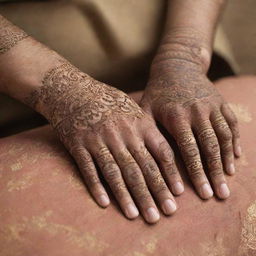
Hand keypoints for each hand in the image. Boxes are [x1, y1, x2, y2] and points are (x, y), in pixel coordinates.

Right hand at [33, 62, 182, 222]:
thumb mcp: (131, 107)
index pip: (161, 152)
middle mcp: (122, 134)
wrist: (72, 90)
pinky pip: (90, 169)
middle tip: (165, 214)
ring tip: (137, 216)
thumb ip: (147, 127)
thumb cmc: (106, 99)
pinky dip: (97, 187)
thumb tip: (164, 151)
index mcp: (139, 123)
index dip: (170, 174)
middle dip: (154, 192)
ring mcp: (99, 140)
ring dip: (128, 196)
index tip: (177, 194)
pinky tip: (105, 203)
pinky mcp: (79, 145)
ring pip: (117, 173)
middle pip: (141, 168)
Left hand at [141, 58, 240, 199]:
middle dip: (215, 173)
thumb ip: (146, 131)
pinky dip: (235, 143)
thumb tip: (143, 159)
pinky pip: (231, 125)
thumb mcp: (146, 108)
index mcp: (177, 116)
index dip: (196, 173)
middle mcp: (198, 112)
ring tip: (227, 181)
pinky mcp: (221, 103)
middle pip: (210, 148)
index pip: (189, 150)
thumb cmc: (157, 92)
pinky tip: (236, 158)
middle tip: (219, 195)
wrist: (177, 66)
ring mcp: (212, 106)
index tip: (201, 194)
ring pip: (224, 138)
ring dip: (227, 161)